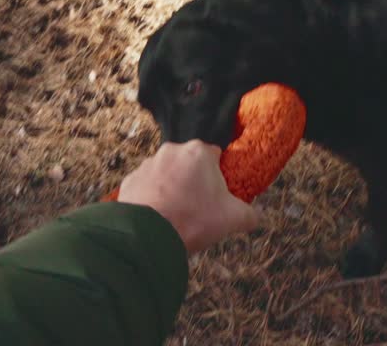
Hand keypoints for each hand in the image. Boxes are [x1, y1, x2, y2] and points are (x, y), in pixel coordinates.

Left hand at [118, 140, 259, 253]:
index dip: (218, 175)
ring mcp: (148, 164)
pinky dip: (152, 198)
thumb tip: (255, 218)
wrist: (148, 236)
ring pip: (167, 174)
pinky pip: (147, 186)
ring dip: (172, 188)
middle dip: (194, 181)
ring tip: (176, 215)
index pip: (215, 156)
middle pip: (189, 164)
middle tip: (198, 207)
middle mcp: (171, 151)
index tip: (217, 194)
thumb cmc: (192, 220)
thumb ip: (249, 215)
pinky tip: (158, 216)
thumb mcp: (232, 219)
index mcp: (198, 152)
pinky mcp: (131, 180)